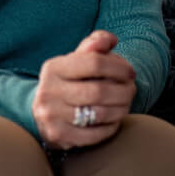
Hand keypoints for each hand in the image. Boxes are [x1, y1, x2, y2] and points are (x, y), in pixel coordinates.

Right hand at [32, 30, 136, 148]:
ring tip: (126, 104)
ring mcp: (50, 115)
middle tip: (132, 90)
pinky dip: (111, 127)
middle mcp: (48, 90)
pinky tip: (114, 120)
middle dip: (123, 91)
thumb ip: (94, 45)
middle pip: (99, 91)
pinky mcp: (57, 135)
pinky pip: (95, 134)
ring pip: (99, 113)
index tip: (130, 72)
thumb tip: (111, 39)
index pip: (94, 63)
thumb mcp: (77, 60)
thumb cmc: (69, 82)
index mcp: (53, 67)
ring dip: (121, 109)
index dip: (119, 67)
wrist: (43, 113)